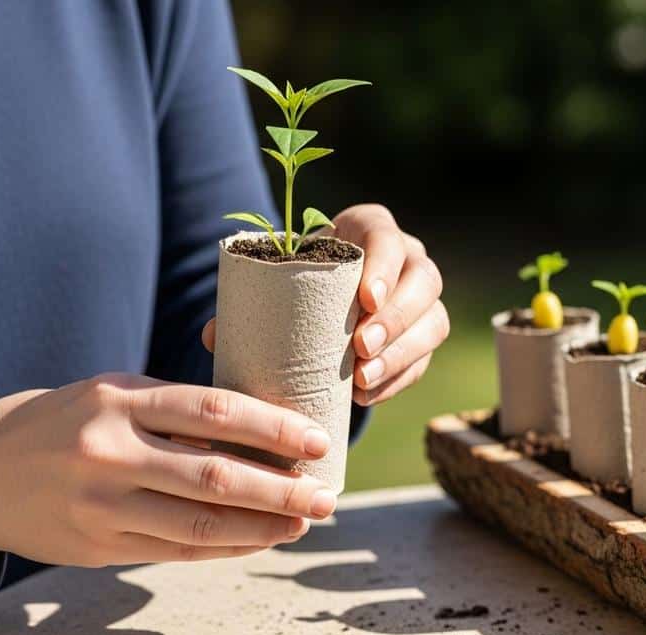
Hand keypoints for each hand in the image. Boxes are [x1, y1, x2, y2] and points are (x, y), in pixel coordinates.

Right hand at [0, 374, 338, 566]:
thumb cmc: (69, 422)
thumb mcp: (115, 394)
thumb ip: (179, 410)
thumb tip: (267, 432)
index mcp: (120, 399)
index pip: (214, 411)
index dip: (273, 429)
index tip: (317, 442)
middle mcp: (109, 452)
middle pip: (215, 477)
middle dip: (281, 490)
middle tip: (325, 496)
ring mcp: (101, 505)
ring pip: (200, 524)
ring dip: (262, 528)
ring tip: (303, 523)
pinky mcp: (98, 547)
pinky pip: (177, 550)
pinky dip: (227, 547)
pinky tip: (260, 540)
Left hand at [203, 204, 448, 405]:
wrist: (321, 296)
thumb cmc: (297, 277)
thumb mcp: (279, 276)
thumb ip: (250, 298)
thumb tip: (212, 335)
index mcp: (373, 230)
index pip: (390, 240)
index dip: (384, 267)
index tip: (364, 299)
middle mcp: (409, 259)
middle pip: (424, 282)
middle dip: (396, 318)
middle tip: (360, 347)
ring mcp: (422, 300)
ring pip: (433, 322)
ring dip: (401, 353)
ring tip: (362, 379)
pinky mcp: (423, 337)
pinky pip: (423, 359)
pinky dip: (397, 379)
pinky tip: (365, 394)